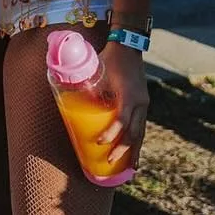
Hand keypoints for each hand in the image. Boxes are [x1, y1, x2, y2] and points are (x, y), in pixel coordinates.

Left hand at [97, 41, 148, 168]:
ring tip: (130, 166)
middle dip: (122, 149)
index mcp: (129, 95)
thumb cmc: (110, 59)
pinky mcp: (143, 104)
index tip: (99, 142)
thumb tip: (70, 101)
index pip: (121, 120)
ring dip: (134, 149)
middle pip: (134, 132)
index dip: (111, 133)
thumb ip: (88, 87)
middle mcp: (140, 103)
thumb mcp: (97, 72)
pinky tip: (134, 151)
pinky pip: (141, 126)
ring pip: (140, 132)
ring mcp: (144, 104)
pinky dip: (137, 140)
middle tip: (109, 160)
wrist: (128, 48)